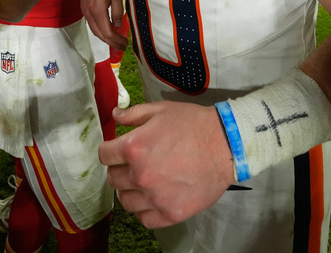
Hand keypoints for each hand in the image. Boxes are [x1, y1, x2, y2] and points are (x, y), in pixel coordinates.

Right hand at [81, 0, 126, 49]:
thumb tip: (118, 25)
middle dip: (111, 42)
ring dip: (105, 38)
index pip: (106, 31)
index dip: (116, 40)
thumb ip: (118, 10)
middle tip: (122, 46)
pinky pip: (92, 24)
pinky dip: (100, 31)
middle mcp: (89, 13)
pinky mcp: (84, 9)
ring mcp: (85, 12)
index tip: (124, 43)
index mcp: (97, 10)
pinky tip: (108, 31)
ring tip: (116, 41)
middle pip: (99, 34)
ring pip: (95, 30)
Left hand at [99, 102, 234, 228]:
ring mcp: (155, 197)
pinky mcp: (170, 213)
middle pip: (113, 178)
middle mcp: (140, 175)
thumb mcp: (161, 110)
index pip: (104, 155)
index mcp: (134, 147)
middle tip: (134, 164)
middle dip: (120, 169)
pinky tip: (153, 198)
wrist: (226, 144)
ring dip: (130, 191)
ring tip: (143, 182)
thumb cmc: (194, 124)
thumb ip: (134, 114)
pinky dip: (145, 210)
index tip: (117, 150)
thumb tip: (114, 115)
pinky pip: (145, 219)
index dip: (110, 150)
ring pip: (126, 201)